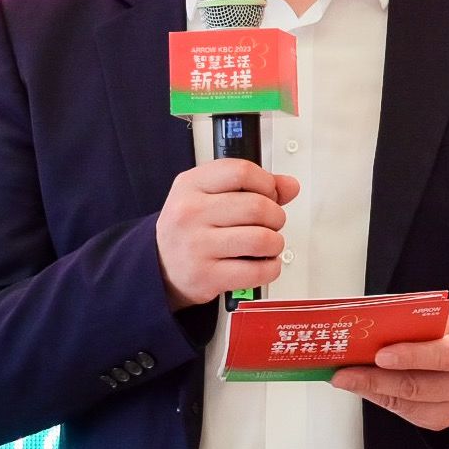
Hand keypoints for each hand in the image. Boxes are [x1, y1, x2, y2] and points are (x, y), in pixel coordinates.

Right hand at [156, 157, 298, 307]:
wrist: (159, 265)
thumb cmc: (190, 226)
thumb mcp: (208, 194)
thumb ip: (250, 186)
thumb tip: (289, 186)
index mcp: (190, 185)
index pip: (241, 172)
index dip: (266, 182)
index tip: (270, 193)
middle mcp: (190, 213)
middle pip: (256, 206)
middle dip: (276, 215)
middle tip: (272, 222)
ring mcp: (197, 246)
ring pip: (261, 239)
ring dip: (275, 242)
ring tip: (269, 243)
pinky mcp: (206, 276)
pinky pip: (255, 271)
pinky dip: (271, 268)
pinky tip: (265, 263)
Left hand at [331, 300, 448, 429]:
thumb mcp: (443, 315)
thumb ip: (415, 320)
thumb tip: (371, 327)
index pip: (444, 355)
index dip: (412, 356)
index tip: (380, 355)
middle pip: (420, 386)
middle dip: (377, 379)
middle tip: (345, 373)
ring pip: (409, 404)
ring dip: (372, 391)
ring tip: (345, 379)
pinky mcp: (444, 420)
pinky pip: (407, 414)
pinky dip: (382, 399)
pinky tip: (363, 387)